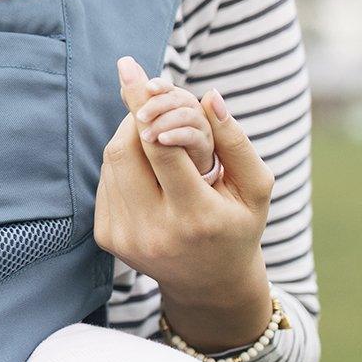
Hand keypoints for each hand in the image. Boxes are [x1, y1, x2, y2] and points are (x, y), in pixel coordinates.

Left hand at [94, 56, 274, 351]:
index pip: (161, 149)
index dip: (149, 108)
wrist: (207, 285)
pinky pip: (106, 180)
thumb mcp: (255, 188)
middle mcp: (153, 230)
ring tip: (154, 131)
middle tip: (148, 94)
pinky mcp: (106, 238)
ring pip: (111, 162)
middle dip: (136, 115)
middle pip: (126, 151)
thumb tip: (209, 96)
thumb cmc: (238, 227)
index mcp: (194, 217)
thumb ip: (236, 142)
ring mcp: (124, 237)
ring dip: (129, 135)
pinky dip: (123, 161)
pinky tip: (146, 166)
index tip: (140, 76)